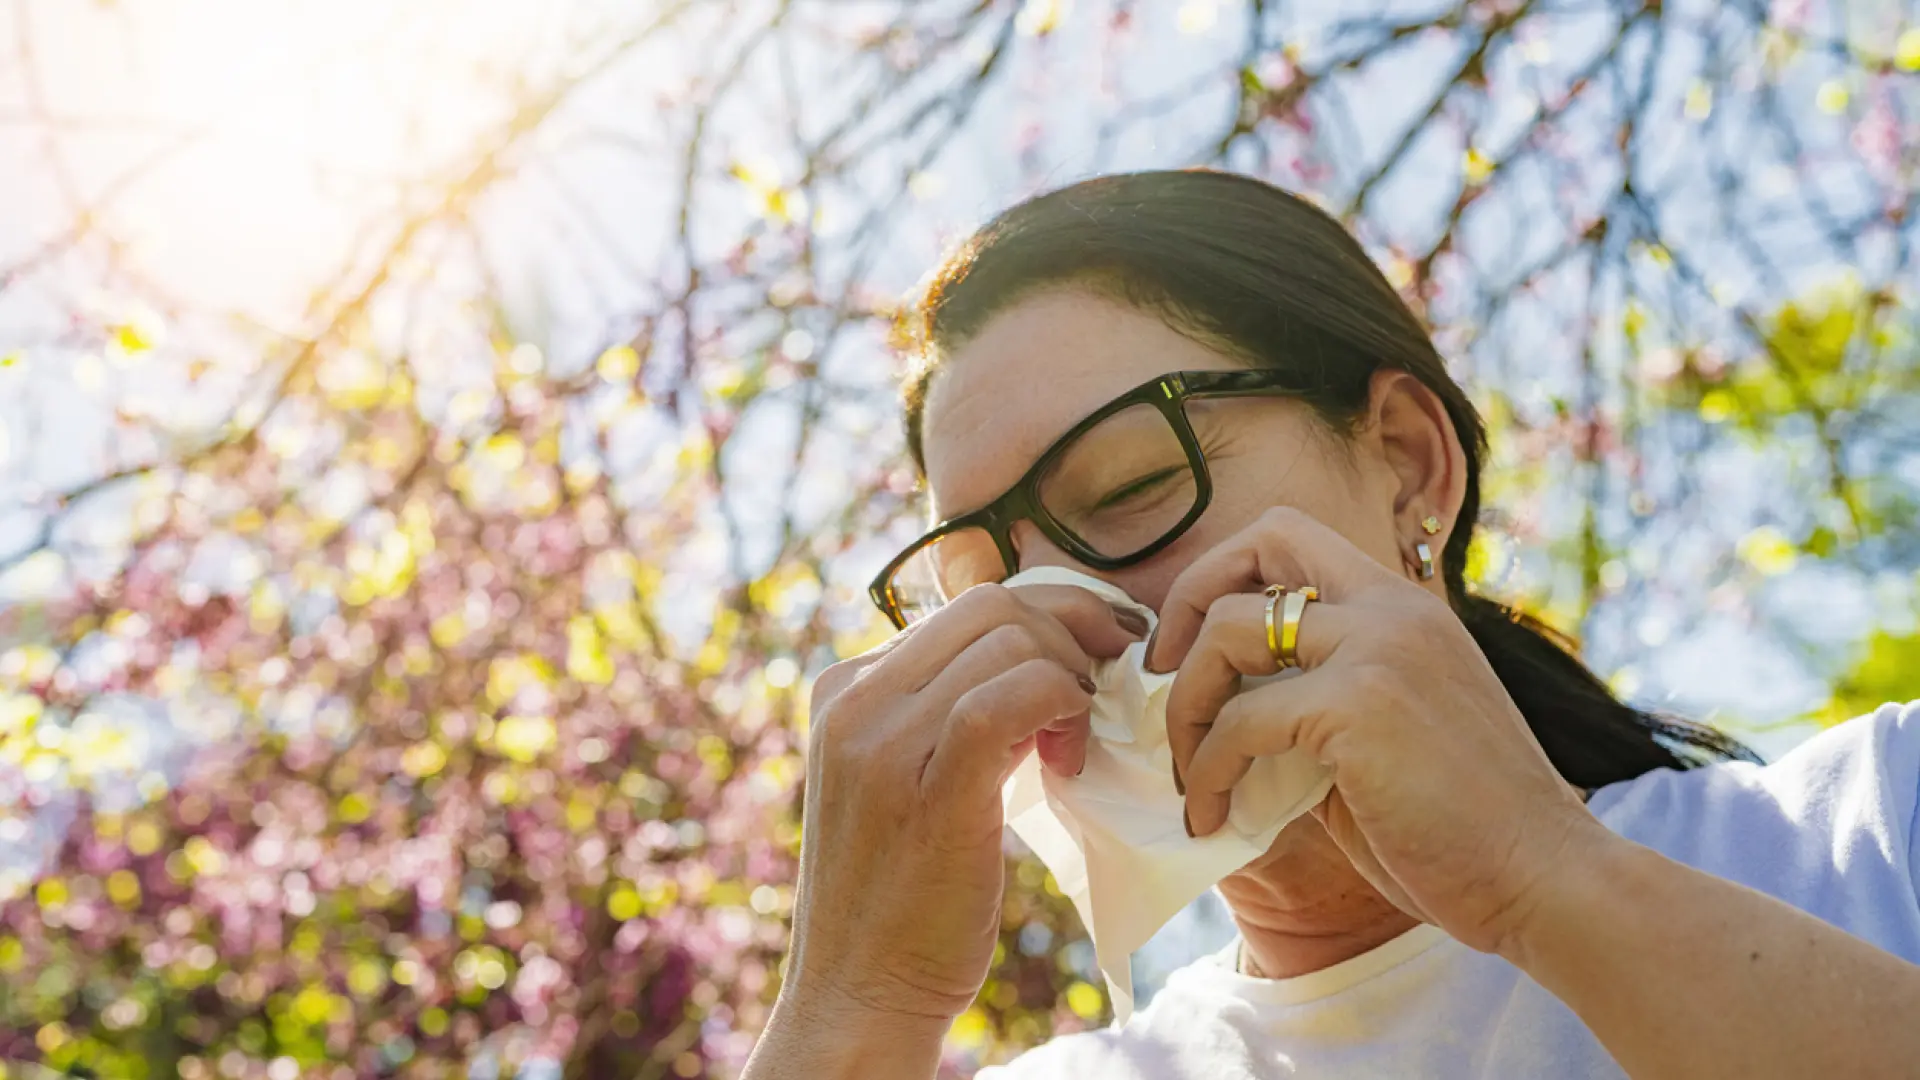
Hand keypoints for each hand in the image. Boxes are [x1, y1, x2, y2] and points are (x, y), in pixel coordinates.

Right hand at [779, 583, 1143, 1030]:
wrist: (859, 990)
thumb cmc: (902, 892)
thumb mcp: (906, 777)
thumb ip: (946, 713)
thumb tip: (1039, 657)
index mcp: (845, 687)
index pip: (965, 605)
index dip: (1049, 618)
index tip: (1096, 656)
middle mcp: (852, 699)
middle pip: (991, 607)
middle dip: (1072, 632)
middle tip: (1106, 688)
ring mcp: (879, 740)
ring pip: (1008, 640)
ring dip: (1070, 678)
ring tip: (1075, 743)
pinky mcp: (925, 787)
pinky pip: (1013, 696)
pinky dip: (1061, 705)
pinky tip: (1069, 758)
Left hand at [1149, 506, 1609, 953]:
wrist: (1543, 878)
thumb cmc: (1463, 828)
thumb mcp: (1382, 738)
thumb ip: (1313, 705)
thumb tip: (1223, 717)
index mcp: (1403, 608)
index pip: (1291, 536)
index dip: (1222, 577)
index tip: (1190, 653)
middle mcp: (1393, 609)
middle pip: (1259, 540)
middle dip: (1187, 603)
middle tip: (1162, 682)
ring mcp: (1379, 648)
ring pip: (1229, 629)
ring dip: (1185, 703)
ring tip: (1187, 770)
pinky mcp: (1361, 704)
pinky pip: (1240, 720)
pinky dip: (1208, 770)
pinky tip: (1212, 816)